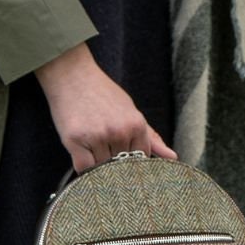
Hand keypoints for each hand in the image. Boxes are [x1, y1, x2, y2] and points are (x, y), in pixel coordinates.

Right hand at [35, 43, 176, 171]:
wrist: (72, 76)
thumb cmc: (102, 93)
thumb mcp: (131, 111)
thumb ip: (151, 137)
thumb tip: (173, 158)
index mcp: (136, 125)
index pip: (140, 160)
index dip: (131, 161)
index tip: (121, 156)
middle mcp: (119, 132)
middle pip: (121, 167)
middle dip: (113, 163)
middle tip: (103, 148)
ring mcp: (97, 136)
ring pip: (102, 169)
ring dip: (97, 164)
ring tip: (91, 145)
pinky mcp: (75, 141)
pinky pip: (84, 168)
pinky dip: (84, 168)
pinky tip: (83, 154)